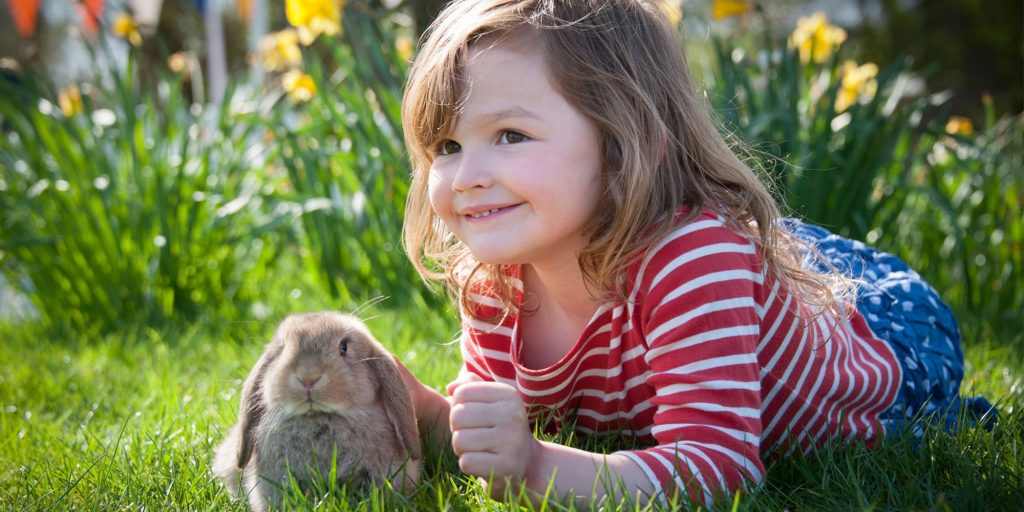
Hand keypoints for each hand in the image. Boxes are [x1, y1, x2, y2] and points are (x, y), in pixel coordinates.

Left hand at [448, 375, 539, 496]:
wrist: (526, 461)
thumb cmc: (498, 427)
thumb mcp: (489, 401)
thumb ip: (468, 386)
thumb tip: (451, 388)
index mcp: (507, 394)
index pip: (461, 393)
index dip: (458, 407)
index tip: (474, 418)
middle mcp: (512, 414)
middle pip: (458, 416)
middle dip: (458, 428)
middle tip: (473, 435)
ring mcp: (511, 440)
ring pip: (459, 440)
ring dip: (462, 448)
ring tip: (478, 448)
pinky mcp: (506, 465)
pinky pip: (466, 462)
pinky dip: (468, 465)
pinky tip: (483, 462)